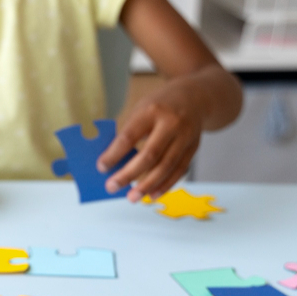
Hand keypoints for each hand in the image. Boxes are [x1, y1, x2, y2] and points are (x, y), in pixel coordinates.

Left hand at [97, 82, 205, 201]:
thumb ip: (129, 133)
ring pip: (166, 166)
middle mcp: (171, 123)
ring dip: (147, 185)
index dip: (114, 154)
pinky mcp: (193, 148)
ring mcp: (185, 136)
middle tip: (111, 187)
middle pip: (149, 154)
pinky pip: (179, 170)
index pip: (130, 136)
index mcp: (151, 111)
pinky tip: (152, 195)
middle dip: (129, 174)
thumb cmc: (160, 106)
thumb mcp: (142, 110)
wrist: (195, 97)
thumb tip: (113, 163)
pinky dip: (165, 185)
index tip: (101, 168)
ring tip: (132, 198)